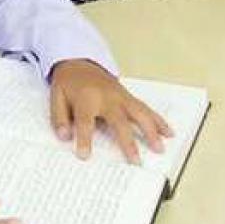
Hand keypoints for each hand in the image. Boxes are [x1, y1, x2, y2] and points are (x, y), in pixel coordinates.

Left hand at [50, 59, 172, 163]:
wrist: (80, 62)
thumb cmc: (69, 82)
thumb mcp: (56, 97)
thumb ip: (59, 118)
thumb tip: (65, 136)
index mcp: (86, 98)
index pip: (85, 121)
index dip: (84, 139)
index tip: (84, 155)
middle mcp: (107, 97)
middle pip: (119, 121)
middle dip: (128, 141)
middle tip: (135, 161)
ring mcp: (121, 97)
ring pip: (139, 114)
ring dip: (151, 131)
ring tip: (159, 148)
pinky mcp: (128, 97)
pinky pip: (145, 109)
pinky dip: (158, 120)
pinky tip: (168, 132)